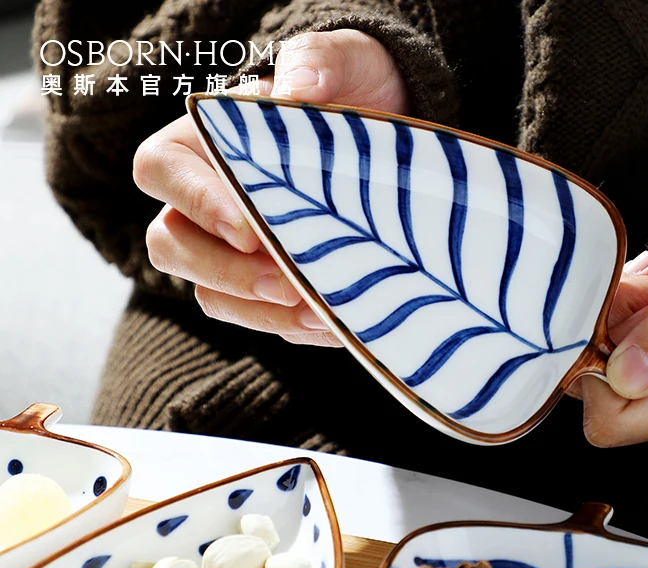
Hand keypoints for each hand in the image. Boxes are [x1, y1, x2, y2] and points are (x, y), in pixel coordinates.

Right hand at [133, 30, 409, 345]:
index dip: (197, 203)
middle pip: (171, 246)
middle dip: (228, 273)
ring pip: (212, 296)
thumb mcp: (346, 63)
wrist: (390, 146)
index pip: (161, 170)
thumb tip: (297, 91)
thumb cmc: (353, 94)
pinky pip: (260, 320)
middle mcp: (204, 201)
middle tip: (288, 282)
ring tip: (320, 311)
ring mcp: (230, 251)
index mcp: (204, 141)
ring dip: (261, 312)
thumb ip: (318, 64)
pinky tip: (335, 321)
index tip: (250, 230)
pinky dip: (292, 328)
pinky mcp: (265, 289)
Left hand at [578, 192, 647, 445]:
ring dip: (621, 310)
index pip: (614, 421)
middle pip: (604, 386)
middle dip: (610, 329)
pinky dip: (627, 306)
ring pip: (608, 358)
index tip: (614, 314)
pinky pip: (621, 340)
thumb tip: (625, 377)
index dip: (592, 371)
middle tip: (647, 285)